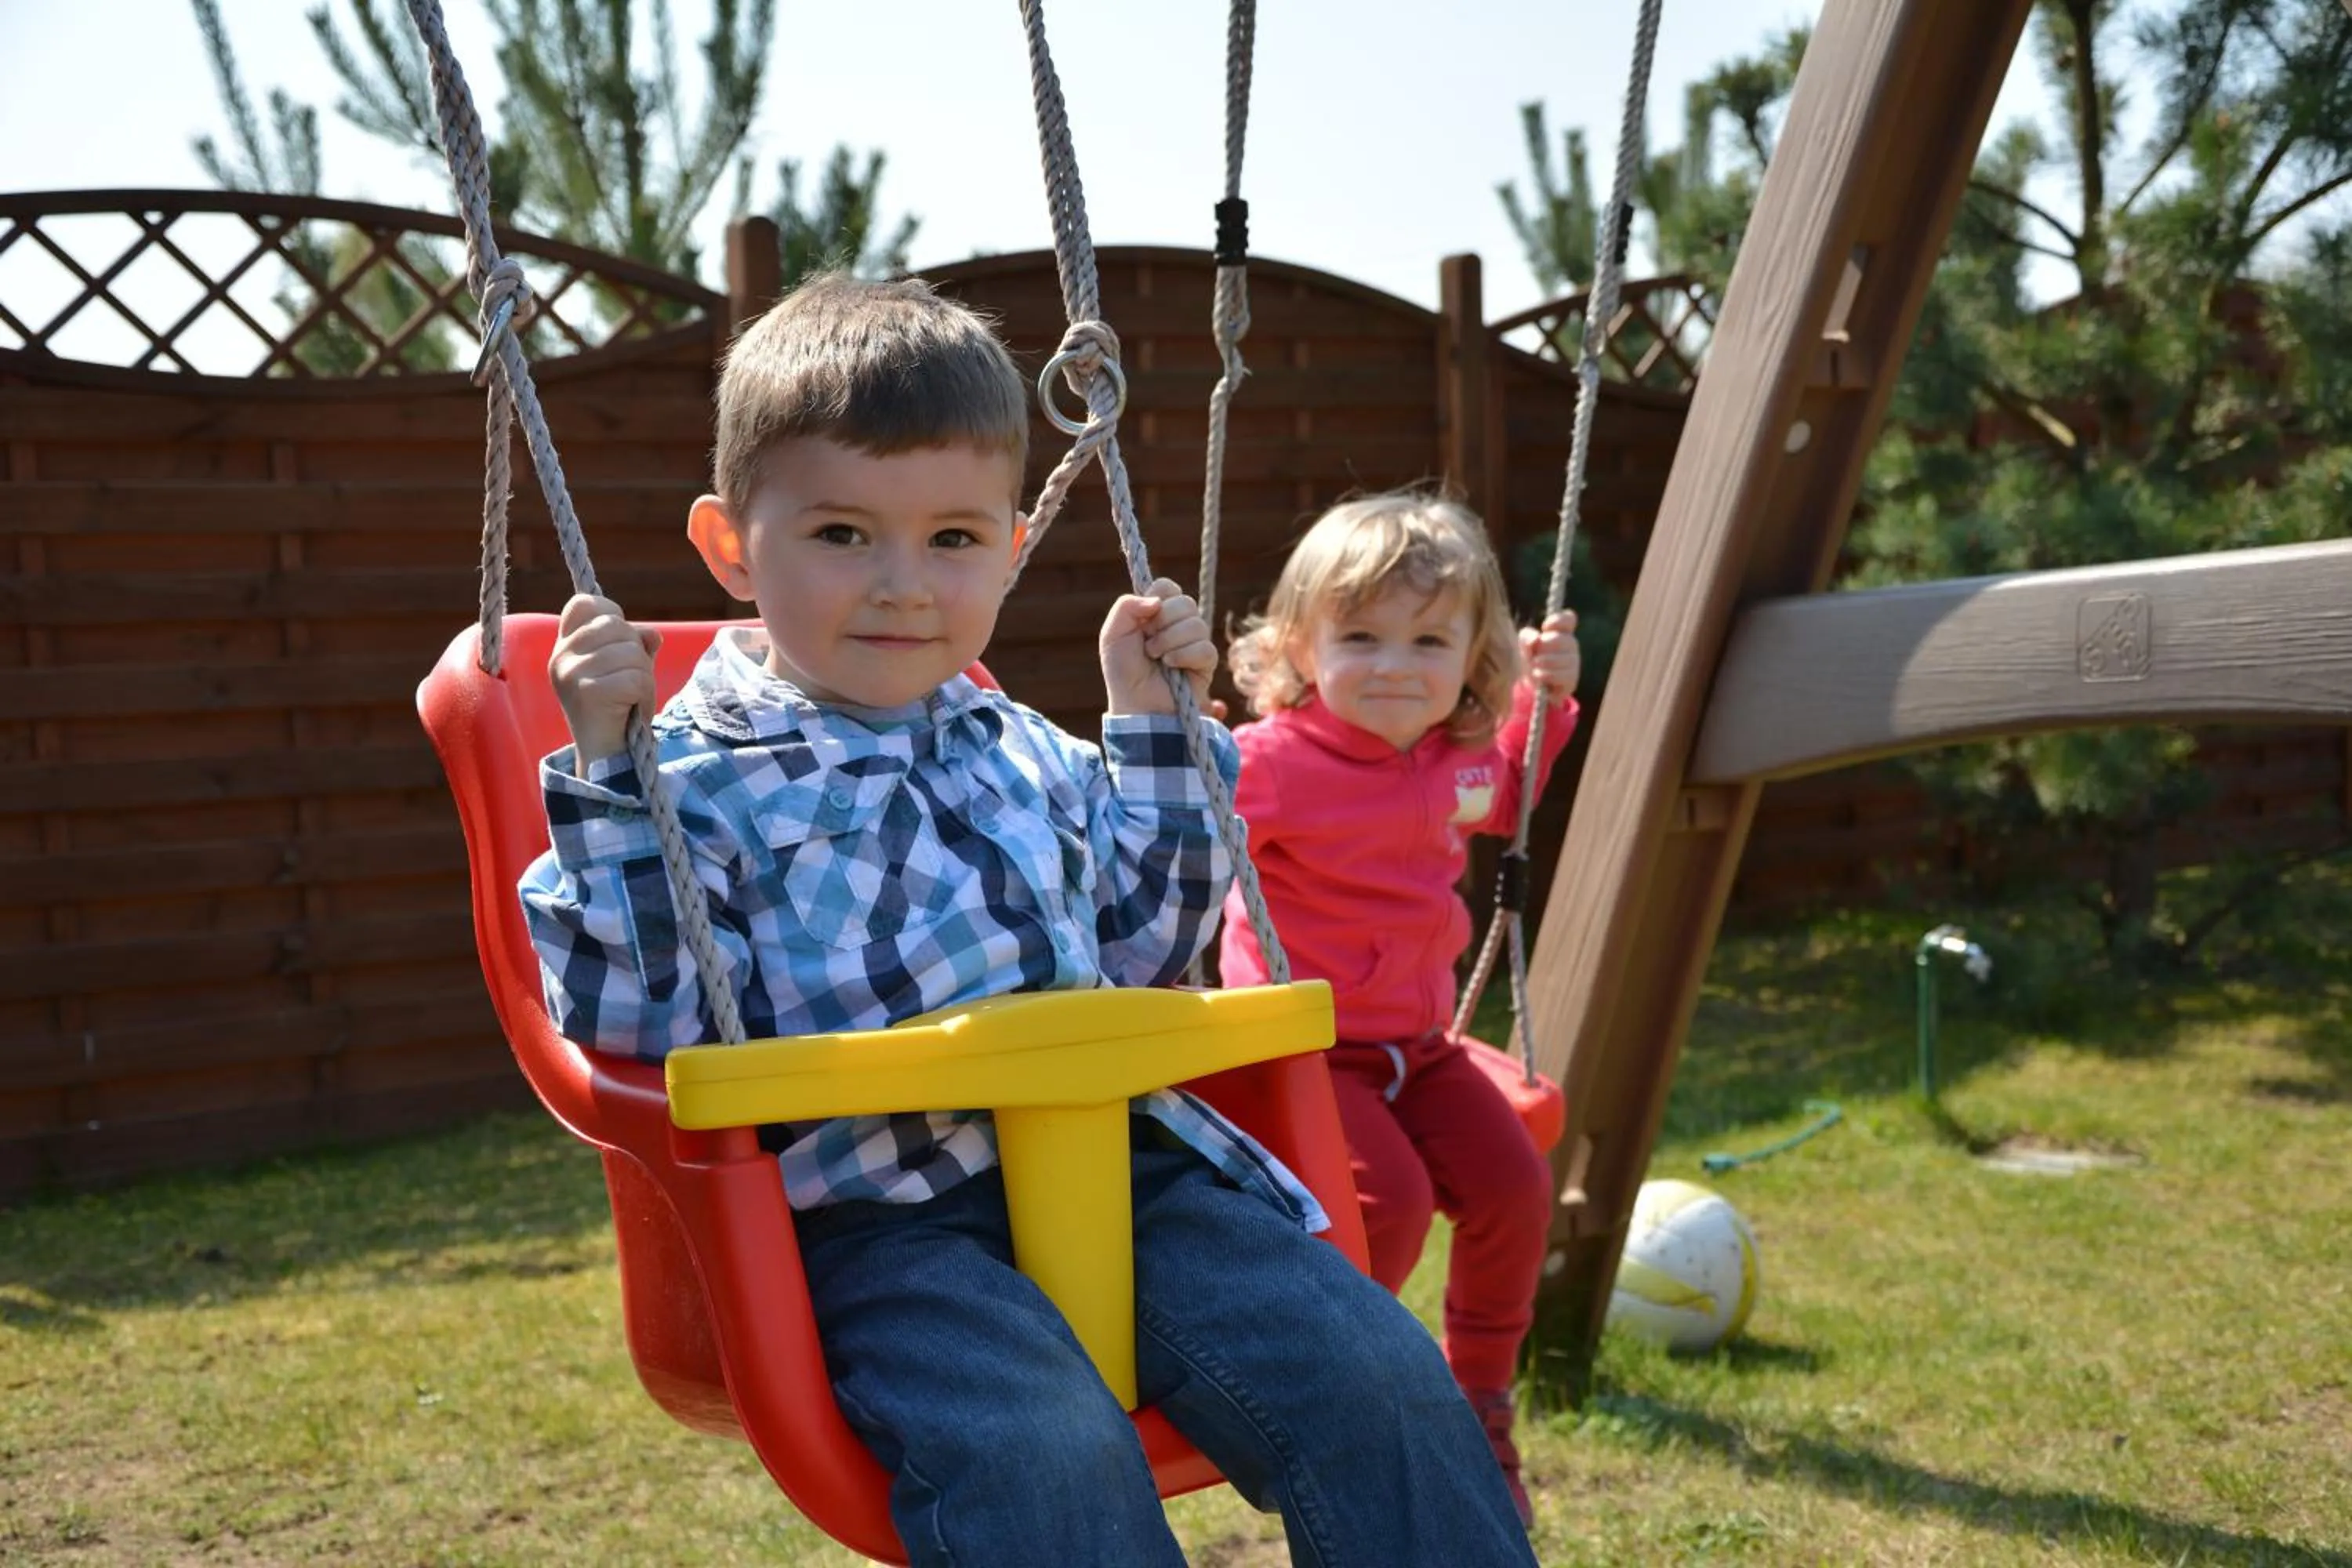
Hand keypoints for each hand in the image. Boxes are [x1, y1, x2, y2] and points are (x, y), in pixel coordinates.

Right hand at [550, 593, 661, 766]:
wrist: (605, 754)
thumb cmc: (617, 707)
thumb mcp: (625, 666)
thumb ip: (636, 643)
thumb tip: (652, 634)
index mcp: (564, 645)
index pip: (584, 603)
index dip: (612, 613)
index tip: (621, 641)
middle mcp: (561, 656)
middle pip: (616, 625)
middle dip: (636, 652)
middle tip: (630, 681)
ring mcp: (570, 673)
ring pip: (631, 652)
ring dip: (644, 676)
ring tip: (630, 697)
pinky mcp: (587, 693)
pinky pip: (636, 678)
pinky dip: (645, 694)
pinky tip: (632, 708)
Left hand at [1100, 578, 1215, 716]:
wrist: (1136, 704)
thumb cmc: (1123, 671)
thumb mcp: (1112, 634)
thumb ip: (1126, 606)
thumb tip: (1156, 601)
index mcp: (1157, 612)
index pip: (1167, 586)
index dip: (1156, 599)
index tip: (1144, 619)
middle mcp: (1178, 623)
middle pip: (1185, 602)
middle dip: (1162, 623)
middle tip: (1148, 644)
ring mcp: (1195, 641)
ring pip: (1196, 624)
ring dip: (1170, 641)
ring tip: (1158, 658)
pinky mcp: (1206, 662)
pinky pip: (1205, 648)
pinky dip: (1184, 656)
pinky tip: (1172, 666)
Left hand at [1521, 609, 1580, 704]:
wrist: (1531, 684)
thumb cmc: (1530, 658)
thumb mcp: (1523, 646)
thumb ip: (1526, 637)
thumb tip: (1535, 638)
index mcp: (1561, 632)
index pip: (1569, 619)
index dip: (1558, 620)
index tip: (1544, 627)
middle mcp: (1571, 645)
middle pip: (1561, 639)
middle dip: (1543, 646)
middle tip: (1535, 654)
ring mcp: (1574, 662)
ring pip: (1561, 658)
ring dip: (1542, 662)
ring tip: (1535, 666)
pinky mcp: (1572, 679)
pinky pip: (1561, 675)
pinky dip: (1546, 675)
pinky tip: (1539, 675)